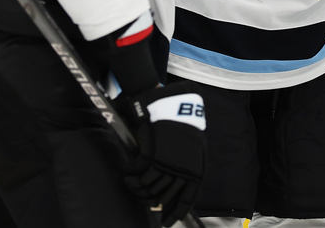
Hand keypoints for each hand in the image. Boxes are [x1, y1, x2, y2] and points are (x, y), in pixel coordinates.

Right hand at [120, 83, 206, 225]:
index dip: (174, 213)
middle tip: (143, 201)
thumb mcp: (195, 150)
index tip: (165, 222)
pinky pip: (139, 176)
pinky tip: (127, 176)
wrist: (173, 108)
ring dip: (137, 190)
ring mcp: (167, 165)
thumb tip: (175, 190)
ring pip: (149, 189)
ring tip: (131, 186)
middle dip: (151, 202)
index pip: (186, 199)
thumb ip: (189, 171)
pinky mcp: (152, 157)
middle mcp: (183, 171)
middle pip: (162, 197)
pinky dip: (131, 178)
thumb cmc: (183, 129)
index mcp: (196, 171)